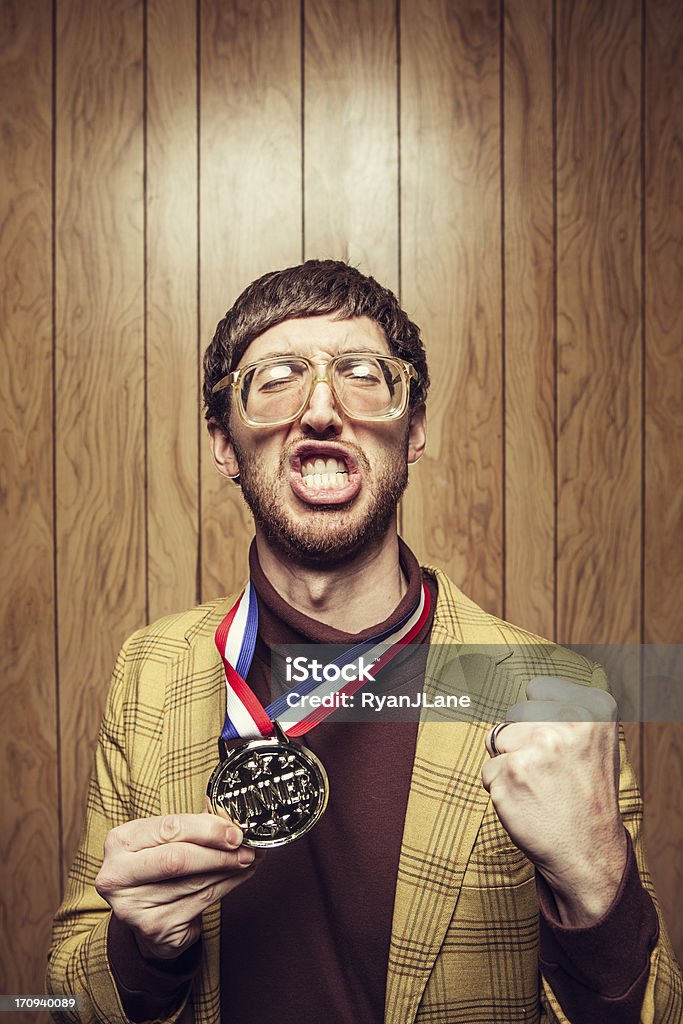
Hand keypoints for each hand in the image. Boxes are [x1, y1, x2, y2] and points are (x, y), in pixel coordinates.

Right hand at [95, 813, 260, 960]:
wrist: (142, 912)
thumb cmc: (155, 865)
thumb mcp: (162, 839)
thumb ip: (192, 826)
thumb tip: (230, 818)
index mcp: (120, 841)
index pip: (169, 828)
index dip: (207, 829)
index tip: (234, 831)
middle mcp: (119, 875)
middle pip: (178, 859)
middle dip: (219, 853)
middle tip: (246, 848)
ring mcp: (134, 906)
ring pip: (194, 883)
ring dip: (228, 869)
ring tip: (248, 859)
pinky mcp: (154, 927)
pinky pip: (200, 903)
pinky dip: (225, 886)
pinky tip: (237, 876)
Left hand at [481, 677, 627, 925]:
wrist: (590, 854)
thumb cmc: (585, 795)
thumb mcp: (595, 741)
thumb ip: (565, 708)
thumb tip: (525, 682)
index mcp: (594, 709)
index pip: (536, 690)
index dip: (539, 719)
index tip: (559, 744)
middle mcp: (567, 724)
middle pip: (513, 717)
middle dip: (521, 743)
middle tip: (550, 773)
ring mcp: (538, 750)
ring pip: (496, 743)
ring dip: (508, 766)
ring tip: (539, 788)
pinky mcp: (510, 776)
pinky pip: (487, 772)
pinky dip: (500, 790)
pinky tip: (528, 805)